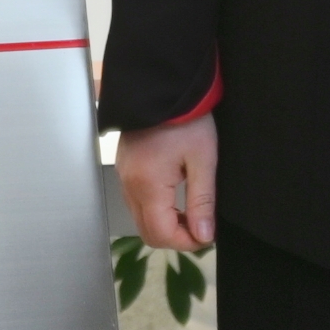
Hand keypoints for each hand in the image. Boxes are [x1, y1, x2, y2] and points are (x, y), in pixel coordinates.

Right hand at [119, 117, 216, 253]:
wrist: (163, 86)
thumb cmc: (186, 119)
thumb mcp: (203, 160)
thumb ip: (202, 201)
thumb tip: (203, 235)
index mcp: (147, 185)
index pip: (160, 234)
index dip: (186, 243)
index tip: (207, 236)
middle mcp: (129, 184)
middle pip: (146, 232)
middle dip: (174, 236)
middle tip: (200, 226)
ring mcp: (123, 175)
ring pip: (139, 218)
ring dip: (164, 223)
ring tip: (189, 210)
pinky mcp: (124, 167)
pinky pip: (135, 201)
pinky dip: (154, 209)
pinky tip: (173, 196)